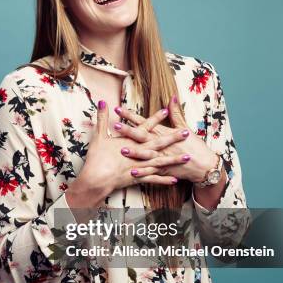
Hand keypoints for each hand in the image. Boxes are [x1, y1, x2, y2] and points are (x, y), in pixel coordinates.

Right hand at [65, 100, 190, 209]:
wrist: (95, 179)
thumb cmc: (97, 158)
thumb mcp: (99, 136)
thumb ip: (102, 118)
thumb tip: (102, 102)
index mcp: (130, 141)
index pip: (145, 127)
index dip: (155, 119)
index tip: (165, 111)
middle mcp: (138, 153)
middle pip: (158, 144)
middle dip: (173, 138)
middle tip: (186, 133)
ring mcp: (139, 166)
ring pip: (160, 163)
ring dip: (174, 160)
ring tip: (187, 158)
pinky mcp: (137, 179)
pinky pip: (153, 179)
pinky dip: (163, 180)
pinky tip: (174, 180)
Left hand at [113, 95, 218, 183]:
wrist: (204, 165)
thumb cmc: (195, 146)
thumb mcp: (185, 127)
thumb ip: (176, 113)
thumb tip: (172, 97)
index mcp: (164, 132)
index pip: (145, 121)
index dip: (131, 115)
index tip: (118, 109)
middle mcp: (162, 144)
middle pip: (143, 136)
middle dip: (129, 131)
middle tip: (116, 126)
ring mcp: (163, 158)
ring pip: (146, 154)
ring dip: (134, 152)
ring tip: (122, 149)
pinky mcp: (165, 170)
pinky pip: (152, 172)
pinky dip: (143, 172)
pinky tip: (133, 172)